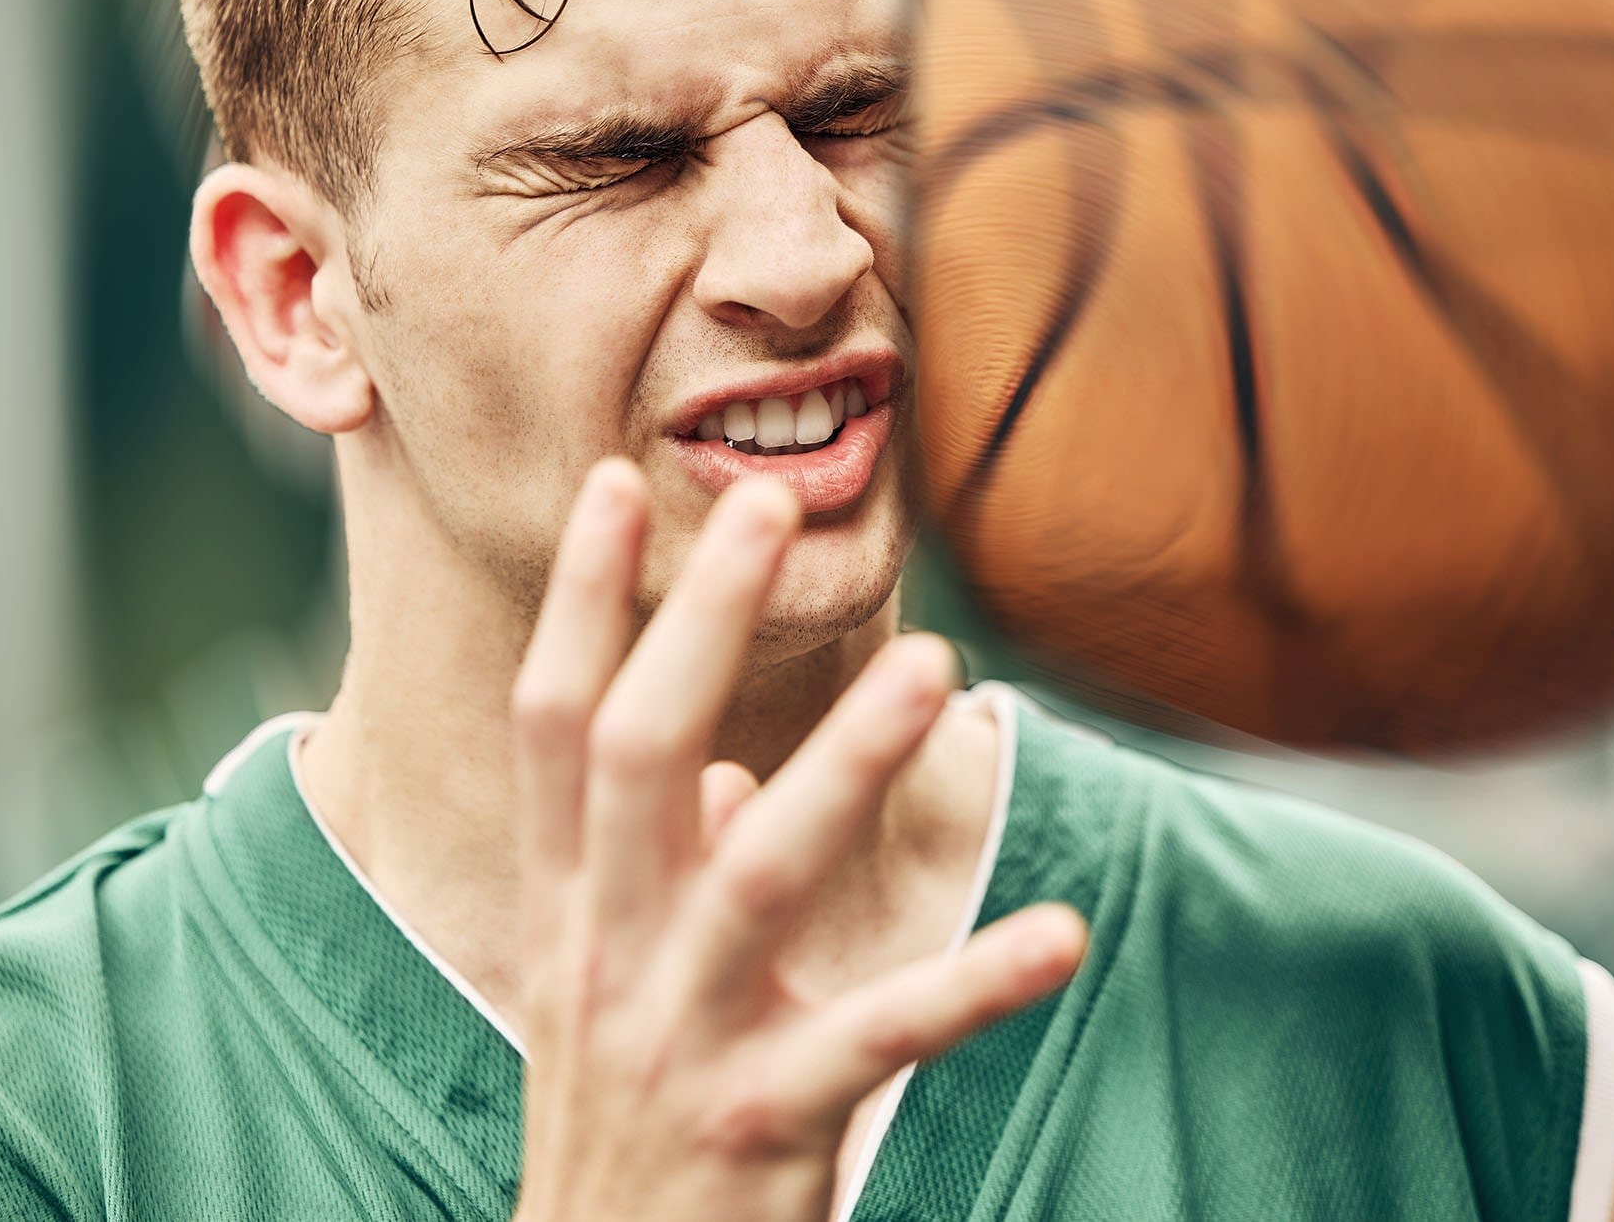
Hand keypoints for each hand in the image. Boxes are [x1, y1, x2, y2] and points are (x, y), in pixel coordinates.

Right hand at [508, 459, 1087, 1221]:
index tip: (612, 478)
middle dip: (692, 626)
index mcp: (569, 915)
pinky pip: (879, 1037)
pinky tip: (1062, 934)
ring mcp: (677, 1042)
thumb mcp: (611, 998)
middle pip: (632, 757)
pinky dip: (973, 983)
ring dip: (846, 762)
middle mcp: (604, 959)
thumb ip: (659, 875)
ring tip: (934, 668)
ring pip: (756, 872)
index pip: (552, 727)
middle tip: (761, 505)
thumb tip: (725, 769)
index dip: (577, 603)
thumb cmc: (631, 1135)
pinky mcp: (761, 1128)